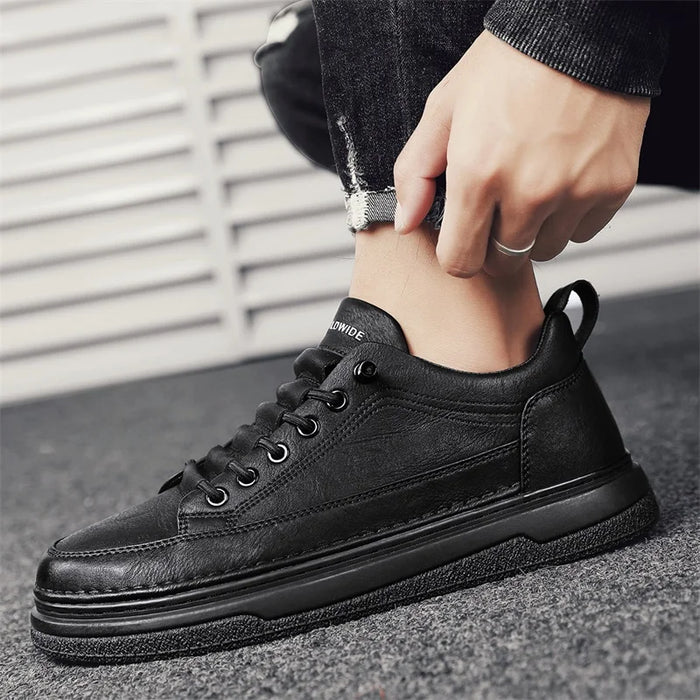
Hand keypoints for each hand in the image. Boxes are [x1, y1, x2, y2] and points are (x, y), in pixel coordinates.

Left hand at [393, 31, 650, 276]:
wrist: (582, 27)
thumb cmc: (509, 64)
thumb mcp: (444, 109)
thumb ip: (416, 172)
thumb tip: (405, 222)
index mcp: (479, 175)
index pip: (460, 262)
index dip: (456, 253)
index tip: (461, 237)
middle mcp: (529, 192)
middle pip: (503, 261)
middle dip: (493, 243)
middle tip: (497, 206)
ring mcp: (575, 192)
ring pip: (545, 250)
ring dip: (534, 231)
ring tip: (532, 186)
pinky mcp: (614, 187)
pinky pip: (583, 231)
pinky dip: (570, 215)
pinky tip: (563, 178)